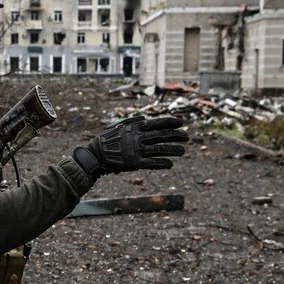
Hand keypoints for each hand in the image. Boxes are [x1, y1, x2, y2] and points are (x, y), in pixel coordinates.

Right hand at [73, 116, 188, 182]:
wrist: (96, 155)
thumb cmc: (107, 139)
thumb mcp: (118, 126)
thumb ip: (132, 122)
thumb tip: (145, 119)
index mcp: (135, 127)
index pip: (157, 123)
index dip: (170, 122)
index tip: (181, 122)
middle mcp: (138, 138)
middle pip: (162, 135)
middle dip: (176, 135)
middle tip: (187, 136)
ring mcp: (138, 151)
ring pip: (161, 149)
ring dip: (173, 150)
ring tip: (183, 150)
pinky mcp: (136, 163)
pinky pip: (154, 163)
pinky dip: (163, 163)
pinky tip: (170, 164)